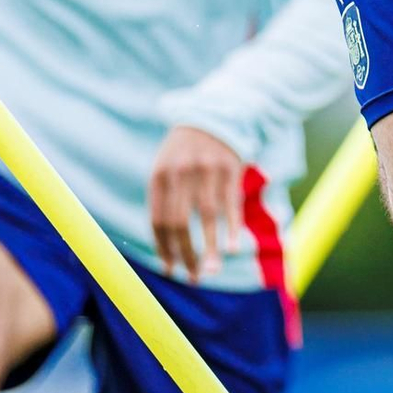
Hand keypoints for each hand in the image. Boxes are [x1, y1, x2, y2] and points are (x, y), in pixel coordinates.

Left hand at [148, 124, 244, 279]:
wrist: (215, 114)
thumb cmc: (187, 153)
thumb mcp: (168, 169)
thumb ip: (165, 202)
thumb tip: (167, 249)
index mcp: (159, 176)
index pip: (159, 221)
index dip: (164, 249)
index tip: (171, 270)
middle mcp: (180, 173)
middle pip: (180, 224)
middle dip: (185, 255)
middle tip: (193, 277)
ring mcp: (206, 170)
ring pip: (206, 218)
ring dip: (209, 249)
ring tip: (211, 272)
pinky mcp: (230, 168)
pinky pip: (230, 205)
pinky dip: (231, 229)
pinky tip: (233, 249)